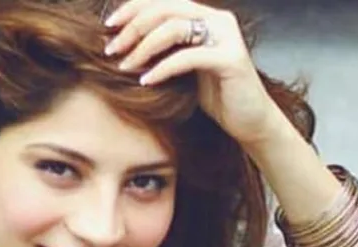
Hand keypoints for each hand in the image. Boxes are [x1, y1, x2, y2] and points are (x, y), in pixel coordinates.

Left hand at [104, 0, 288, 145]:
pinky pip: (187, 57)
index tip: (108, 26)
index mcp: (205, 17)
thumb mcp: (182, 67)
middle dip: (133, 28)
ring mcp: (226, 37)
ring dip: (143, 47)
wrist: (249, 122)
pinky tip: (146, 81)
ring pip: (174, 28)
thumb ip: (162, 50)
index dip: (133, 8)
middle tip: (112, 50)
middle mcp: (218, 20)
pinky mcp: (231, 59)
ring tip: (126, 66)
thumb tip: (120, 43)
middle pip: (165, 9)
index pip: (163, 0)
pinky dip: (162, 68)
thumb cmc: (215, 96)